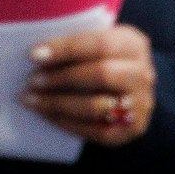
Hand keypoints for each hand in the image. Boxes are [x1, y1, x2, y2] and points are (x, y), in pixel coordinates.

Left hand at [22, 23, 155, 146]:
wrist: (126, 86)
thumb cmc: (97, 57)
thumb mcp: (93, 41)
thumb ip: (73, 43)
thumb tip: (36, 53)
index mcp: (132, 44)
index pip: (100, 44)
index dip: (66, 49)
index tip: (34, 55)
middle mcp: (143, 73)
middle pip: (102, 75)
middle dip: (61, 78)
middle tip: (31, 80)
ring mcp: (141, 103)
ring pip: (98, 106)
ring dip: (58, 104)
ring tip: (31, 99)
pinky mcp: (133, 128)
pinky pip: (98, 131)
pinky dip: (67, 123)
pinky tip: (46, 115)